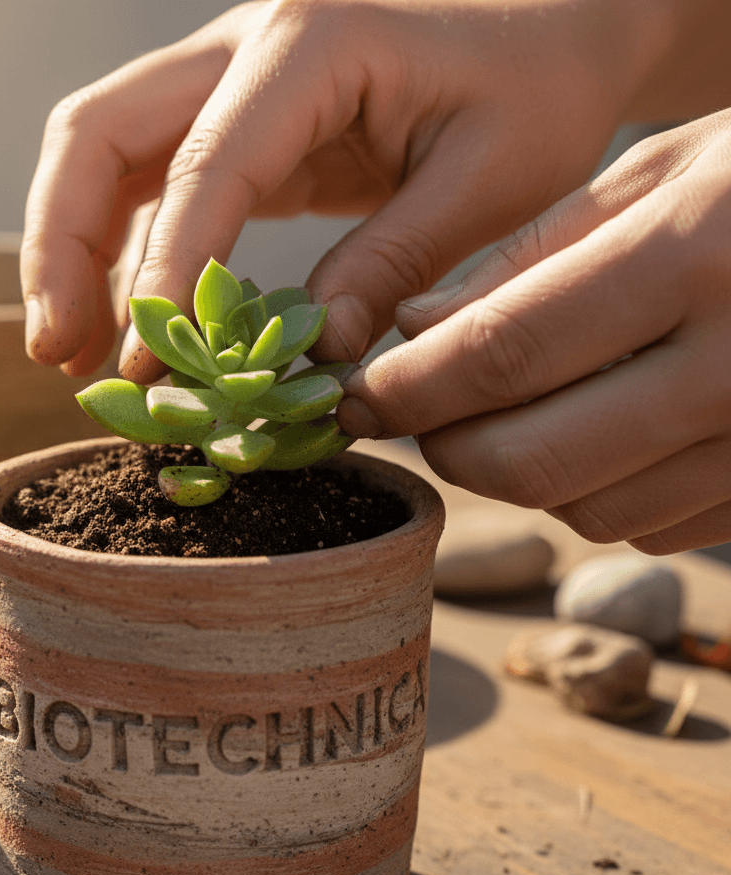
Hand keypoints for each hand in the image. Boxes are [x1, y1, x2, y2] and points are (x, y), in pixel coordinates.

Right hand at [22, 0, 680, 380]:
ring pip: (102, 151)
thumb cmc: (539, 83)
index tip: (148, 369)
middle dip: (58, 248)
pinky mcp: (241, 121)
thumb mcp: (489, 179)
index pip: (202, 167)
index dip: (164, 275)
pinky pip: (150, 178)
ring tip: (70, 352)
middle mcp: (246, 45)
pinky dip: (126, 250)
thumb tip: (313, 360)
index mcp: (310, 42)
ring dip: (71, 251)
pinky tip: (134, 319)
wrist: (554, 17)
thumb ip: (393, 262)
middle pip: (96, 131)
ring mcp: (231, 78)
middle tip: (55, 352)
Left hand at [342, 113, 730, 552]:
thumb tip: (414, 329)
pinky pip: (643, 523)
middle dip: (446, 443)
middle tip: (420, 408)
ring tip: (511, 409)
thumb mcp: (660, 172)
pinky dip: (589, 491)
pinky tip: (596, 431)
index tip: (356, 395)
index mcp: (700, 255)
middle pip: (528, 460)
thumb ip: (531, 255)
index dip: (406, 388)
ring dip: (514, 472)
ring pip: (579, 508)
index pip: (502, 354)